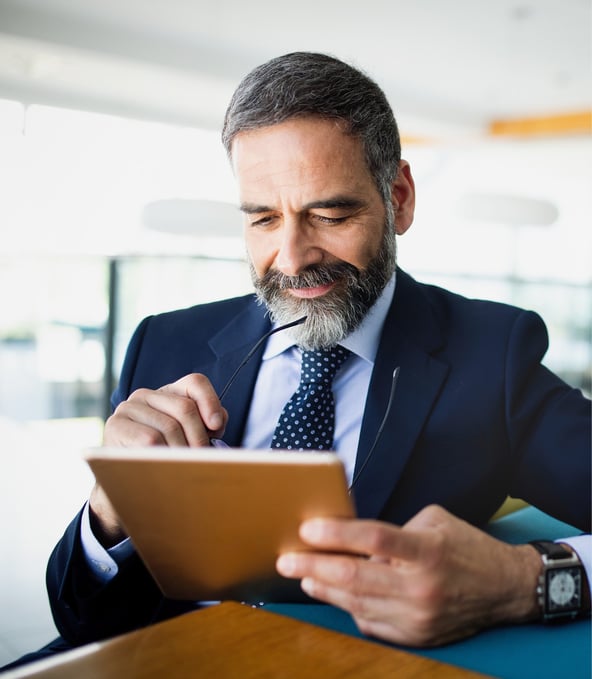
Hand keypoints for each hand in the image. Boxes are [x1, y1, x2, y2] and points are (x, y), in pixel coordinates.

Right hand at [90, 373, 227, 545]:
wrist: (123, 479)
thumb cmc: (162, 457)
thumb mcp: (188, 437)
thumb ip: (207, 425)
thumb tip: (217, 423)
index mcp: (168, 393)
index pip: (195, 383)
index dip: (210, 402)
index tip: (217, 427)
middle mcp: (146, 395)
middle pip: (185, 408)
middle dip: (199, 437)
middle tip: (202, 460)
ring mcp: (128, 408)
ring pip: (169, 426)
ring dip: (182, 452)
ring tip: (185, 468)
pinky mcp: (116, 426)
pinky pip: (150, 439)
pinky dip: (164, 456)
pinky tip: (166, 467)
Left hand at [277, 504, 540, 645]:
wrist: (504, 588)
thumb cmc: (464, 546)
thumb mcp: (434, 521)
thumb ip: (394, 529)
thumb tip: (352, 537)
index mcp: (427, 550)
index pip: (374, 538)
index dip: (336, 534)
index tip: (307, 529)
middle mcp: (422, 587)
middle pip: (356, 576)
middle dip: (314, 566)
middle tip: (286, 560)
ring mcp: (419, 617)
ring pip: (358, 603)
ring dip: (325, 589)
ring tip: (303, 576)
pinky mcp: (417, 637)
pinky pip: (371, 624)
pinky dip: (350, 608)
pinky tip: (334, 594)